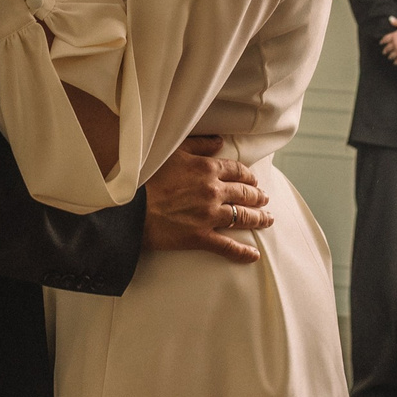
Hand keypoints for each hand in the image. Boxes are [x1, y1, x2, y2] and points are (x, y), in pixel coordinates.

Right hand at [143, 136, 272, 265]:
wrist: (130, 205)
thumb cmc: (147, 176)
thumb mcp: (173, 151)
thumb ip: (199, 145)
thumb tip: (219, 142)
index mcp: (207, 168)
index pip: (237, 171)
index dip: (248, 175)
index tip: (253, 179)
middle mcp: (213, 191)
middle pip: (244, 193)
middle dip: (257, 196)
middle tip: (264, 199)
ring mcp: (209, 215)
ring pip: (242, 217)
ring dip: (258, 218)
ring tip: (267, 219)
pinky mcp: (200, 236)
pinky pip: (227, 246)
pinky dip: (242, 252)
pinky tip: (253, 255)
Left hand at [380, 18, 396, 64]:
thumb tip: (390, 19)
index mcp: (394, 36)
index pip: (386, 39)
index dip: (383, 41)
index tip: (381, 43)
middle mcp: (395, 44)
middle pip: (387, 48)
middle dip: (385, 50)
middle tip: (384, 52)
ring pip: (392, 55)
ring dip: (390, 56)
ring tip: (389, 57)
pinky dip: (396, 62)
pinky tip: (395, 63)